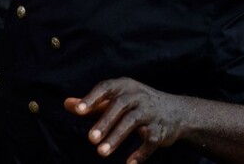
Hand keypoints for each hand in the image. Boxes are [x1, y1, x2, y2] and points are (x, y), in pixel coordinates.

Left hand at [64, 78, 186, 163]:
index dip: (92, 98)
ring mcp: (150, 112)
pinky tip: (128, 163)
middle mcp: (138, 96)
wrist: (176, 112)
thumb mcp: (117, 99)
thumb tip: (67, 104)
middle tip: (90, 139)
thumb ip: (92, 103)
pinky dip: (140, 153)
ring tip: (101, 153)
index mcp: (124, 86)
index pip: (106, 88)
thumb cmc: (137, 104)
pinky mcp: (161, 130)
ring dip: (116, 138)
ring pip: (132, 122)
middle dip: (104, 122)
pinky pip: (149, 141)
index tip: (78, 111)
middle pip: (119, 106)